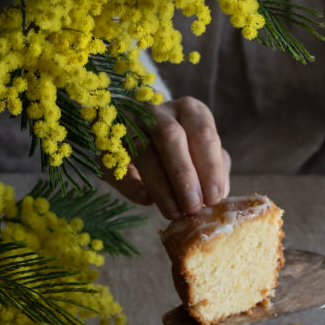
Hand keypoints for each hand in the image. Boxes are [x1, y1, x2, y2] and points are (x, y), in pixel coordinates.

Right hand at [107, 96, 230, 219]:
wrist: (132, 142)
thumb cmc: (179, 155)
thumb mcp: (201, 157)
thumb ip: (211, 171)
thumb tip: (216, 195)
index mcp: (190, 112)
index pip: (203, 134)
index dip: (210, 167)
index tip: (214, 198)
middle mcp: (160, 111)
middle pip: (171, 136)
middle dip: (183, 175)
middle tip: (192, 208)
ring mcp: (130, 123)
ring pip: (144, 150)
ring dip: (161, 186)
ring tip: (174, 213)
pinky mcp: (108, 143)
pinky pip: (119, 165)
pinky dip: (133, 186)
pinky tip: (147, 201)